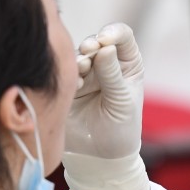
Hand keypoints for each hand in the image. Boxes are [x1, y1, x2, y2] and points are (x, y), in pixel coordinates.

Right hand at [66, 22, 143, 159]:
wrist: (100, 156)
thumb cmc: (121, 129)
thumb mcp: (121, 101)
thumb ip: (112, 75)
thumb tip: (104, 48)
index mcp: (126, 64)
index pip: (121, 36)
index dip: (113, 33)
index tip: (106, 40)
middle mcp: (106, 64)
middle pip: (96, 41)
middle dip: (92, 43)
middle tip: (89, 50)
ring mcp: (85, 74)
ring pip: (77, 55)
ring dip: (79, 58)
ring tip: (82, 69)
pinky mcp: (67, 85)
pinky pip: (63, 72)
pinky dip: (67, 73)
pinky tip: (73, 84)